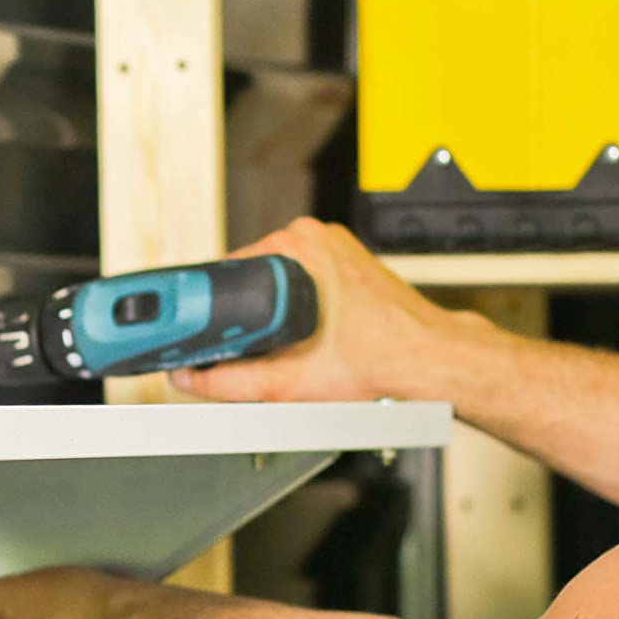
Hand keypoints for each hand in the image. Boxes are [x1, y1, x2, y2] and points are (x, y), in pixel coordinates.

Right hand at [170, 217, 451, 404]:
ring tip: (287, 340)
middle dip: (243, 312)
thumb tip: (192, 379)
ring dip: (270, 307)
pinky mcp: (344, 257)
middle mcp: (313, 235)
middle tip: (251, 347)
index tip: (203, 329)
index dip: (210, 305)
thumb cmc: (380, 359)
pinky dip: (295, 301)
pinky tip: (306, 329)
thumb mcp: (292, 381)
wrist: (426, 358)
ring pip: (276, 277)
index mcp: (296, 245)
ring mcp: (331, 244)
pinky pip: (301, 276)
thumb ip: (231, 383)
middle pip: (250, 275)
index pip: (227, 270)